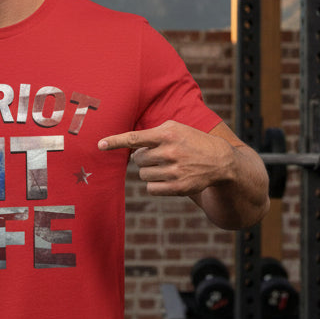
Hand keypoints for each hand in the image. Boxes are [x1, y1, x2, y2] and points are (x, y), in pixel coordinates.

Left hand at [98, 120, 233, 196]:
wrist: (219, 160)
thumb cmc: (191, 141)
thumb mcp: (175, 129)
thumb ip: (152, 134)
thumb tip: (128, 148)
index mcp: (167, 134)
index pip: (135, 138)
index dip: (115, 141)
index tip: (99, 144)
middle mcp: (170, 152)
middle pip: (138, 160)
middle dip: (144, 158)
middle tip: (159, 155)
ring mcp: (174, 171)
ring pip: (143, 175)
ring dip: (150, 171)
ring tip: (167, 166)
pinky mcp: (177, 188)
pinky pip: (151, 189)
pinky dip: (155, 184)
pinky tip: (168, 178)